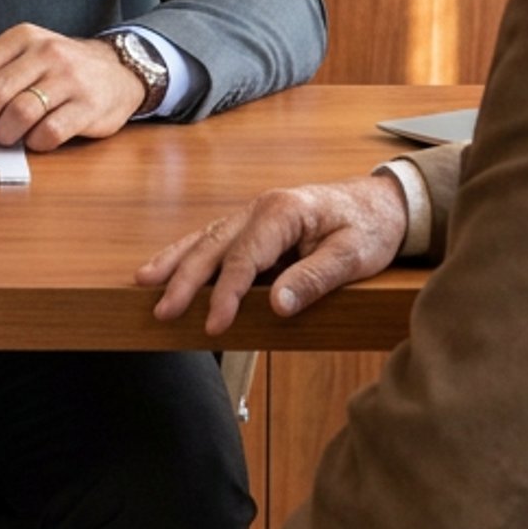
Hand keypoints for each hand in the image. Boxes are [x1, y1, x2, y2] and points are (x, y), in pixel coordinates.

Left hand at [0, 29, 142, 150]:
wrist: (119, 71)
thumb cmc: (63, 70)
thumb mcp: (29, 56)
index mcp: (23, 38)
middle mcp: (46, 53)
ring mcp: (69, 79)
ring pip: (19, 113)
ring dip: (3, 134)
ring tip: (4, 137)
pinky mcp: (88, 106)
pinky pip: (49, 133)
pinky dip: (34, 143)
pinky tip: (35, 139)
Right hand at [139, 173, 409, 336]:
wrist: (383, 203)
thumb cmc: (371, 228)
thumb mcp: (354, 255)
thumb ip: (314, 279)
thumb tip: (276, 305)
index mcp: (284, 212)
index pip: (245, 258)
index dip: (226, 294)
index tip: (214, 325)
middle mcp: (261, 208)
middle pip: (214, 246)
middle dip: (186, 280)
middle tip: (163, 310)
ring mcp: (253, 214)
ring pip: (205, 238)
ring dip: (175, 261)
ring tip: (144, 282)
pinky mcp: (254, 225)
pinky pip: (214, 238)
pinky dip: (187, 252)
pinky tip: (167, 266)